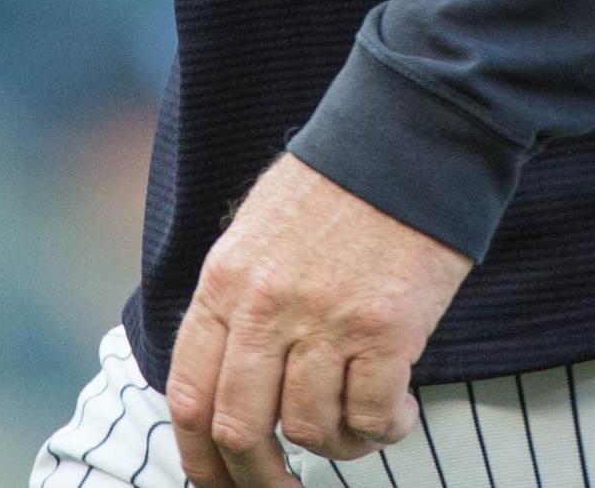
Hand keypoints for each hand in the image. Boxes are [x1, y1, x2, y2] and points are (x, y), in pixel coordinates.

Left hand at [165, 154, 470, 487]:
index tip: (217, 483)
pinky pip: (372, 417)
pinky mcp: (385, 330)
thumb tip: (229, 388)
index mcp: (224, 283)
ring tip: (360, 424)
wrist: (405, 140)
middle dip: (260, 479)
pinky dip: (385, 429)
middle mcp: (265, 307)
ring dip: (338, 446)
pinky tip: (398, 409)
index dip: (199, 458)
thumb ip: (236, 307)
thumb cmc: (333, 189)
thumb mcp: (255, 235)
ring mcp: (325, 320)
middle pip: (242, 429)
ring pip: (312, 431)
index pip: (189, 395)